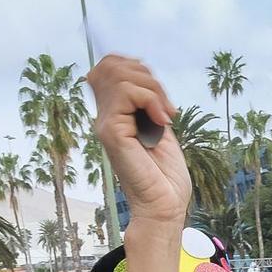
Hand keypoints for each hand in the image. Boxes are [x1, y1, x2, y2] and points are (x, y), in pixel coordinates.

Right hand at [86, 55, 187, 222]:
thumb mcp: (160, 127)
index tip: (160, 96)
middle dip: (147, 76)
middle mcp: (105, 117)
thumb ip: (148, 102)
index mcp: (115, 114)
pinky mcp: (110, 131)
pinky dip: (152, 100)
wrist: (164, 206)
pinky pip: (128, 92)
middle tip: (166, 108)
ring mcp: (105, 123)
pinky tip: (163, 123)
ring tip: (166, 116)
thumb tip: (143, 74)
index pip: (109, 66)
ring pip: (120, 74)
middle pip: (112, 65)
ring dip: (153, 89)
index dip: (135, 67)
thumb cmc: (165, 176)